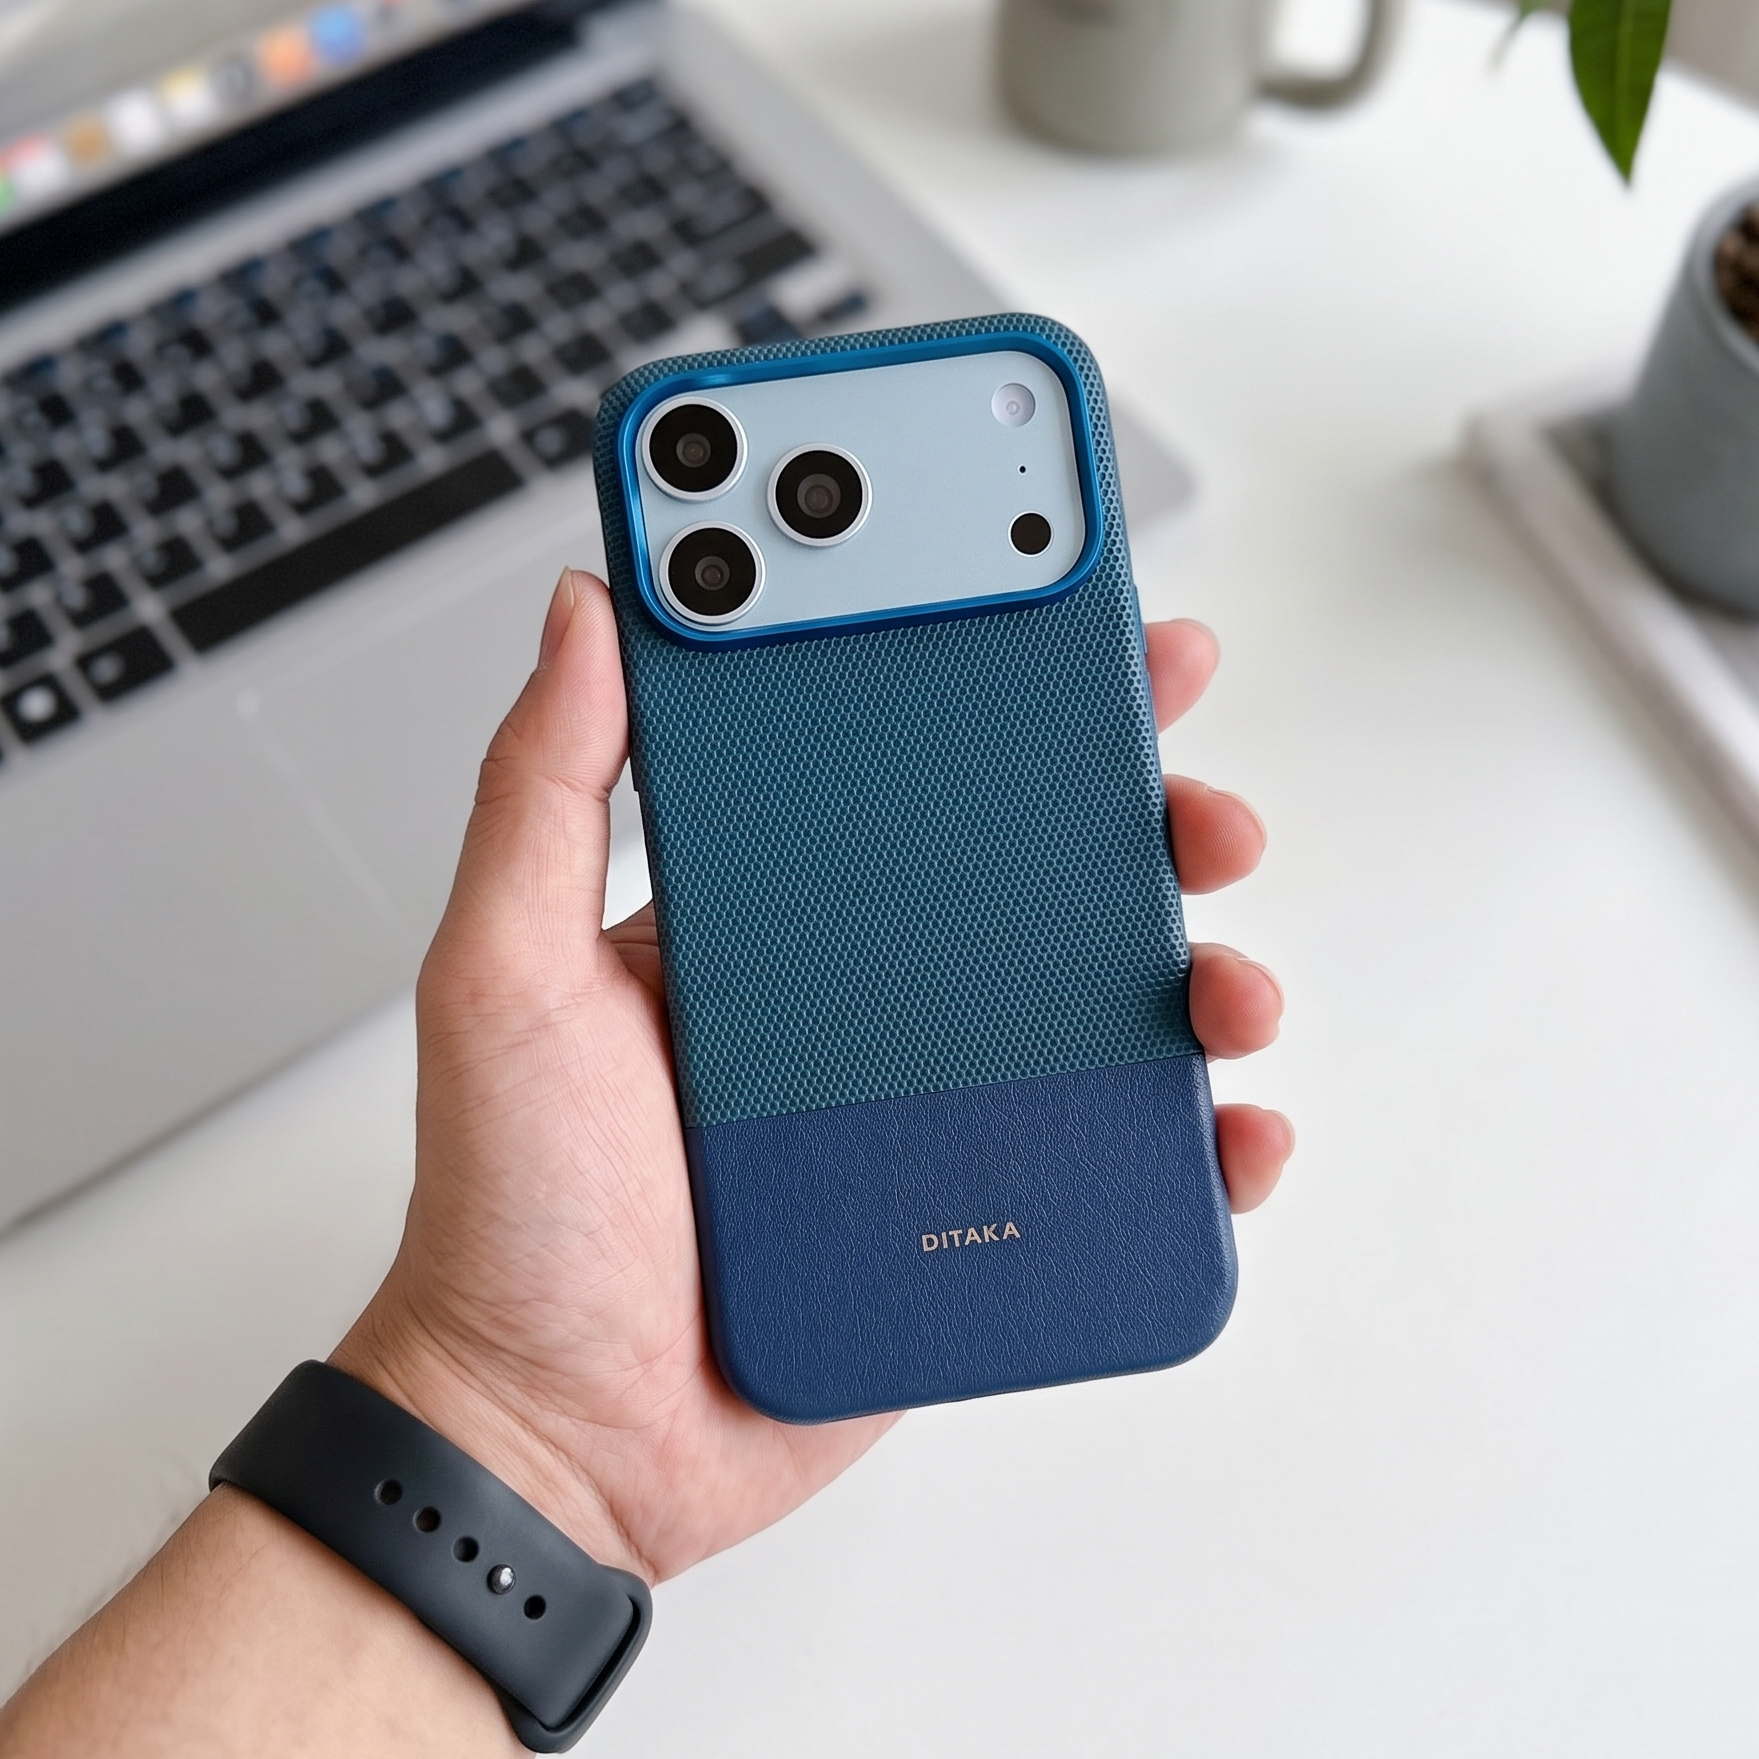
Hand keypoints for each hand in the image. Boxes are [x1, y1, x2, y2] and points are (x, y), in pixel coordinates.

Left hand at [334, 571, 1290, 1586]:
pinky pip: (1114, 1158)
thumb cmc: (515, 1216)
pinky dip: (1196, 1138)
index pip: (902, 768)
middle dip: (1145, 822)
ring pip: (1102, 1009)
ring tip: (1225, 986)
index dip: (998, 687)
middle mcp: (860, 996)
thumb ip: (542, 792)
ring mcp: (926, 1104)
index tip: (1076, 622)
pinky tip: (1228, 1125)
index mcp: (769, 916)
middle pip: (1038, 876)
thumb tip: (587, 611)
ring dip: (1198, 973)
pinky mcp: (972, 1212)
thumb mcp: (504, 976)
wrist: (562, 1440)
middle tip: (1196, 808)